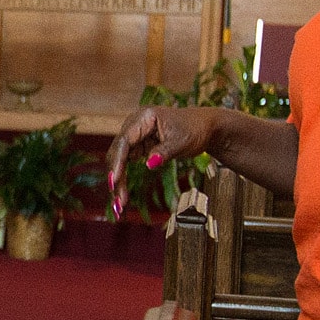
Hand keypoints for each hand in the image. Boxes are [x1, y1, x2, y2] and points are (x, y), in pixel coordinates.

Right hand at [104, 104, 228, 212]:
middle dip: (116, 176)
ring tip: (119, 202)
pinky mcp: (139, 145)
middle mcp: (135, 124)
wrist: (205, 127)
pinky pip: (127, 162)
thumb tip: (148, 164)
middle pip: (118, 152)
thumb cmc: (195, 129)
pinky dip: (125, 178)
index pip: (125, 140)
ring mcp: (136, 135)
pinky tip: (122, 193)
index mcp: (144, 117)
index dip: (118, 161)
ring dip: (118, 180)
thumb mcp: (181, 142)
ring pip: (120, 159)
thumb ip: (164, 152)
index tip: (115, 180)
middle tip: (118, 201)